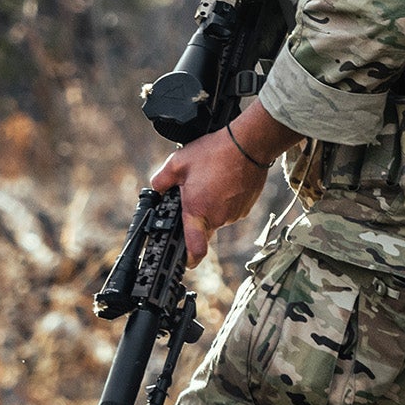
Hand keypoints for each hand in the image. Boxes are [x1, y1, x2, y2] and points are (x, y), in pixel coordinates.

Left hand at [147, 101, 296, 261]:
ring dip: (211, 205)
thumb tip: (155, 189)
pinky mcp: (246, 207)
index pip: (195, 249)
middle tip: (194, 192)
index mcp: (198, 211)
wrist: (248, 144)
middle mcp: (217, 218)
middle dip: (196, 214)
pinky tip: (223, 181)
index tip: (184, 260)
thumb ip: (161, 180)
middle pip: (203, 228)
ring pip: (217, 217)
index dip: (189, 259)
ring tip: (211, 181)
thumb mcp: (178, 162)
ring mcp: (234, 214)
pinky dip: (225, 200)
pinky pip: (231, 209)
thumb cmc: (214, 153)